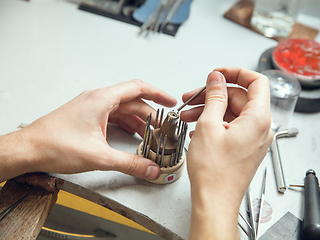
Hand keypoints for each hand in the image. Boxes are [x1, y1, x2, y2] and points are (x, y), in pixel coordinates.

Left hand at [0, 80, 175, 182]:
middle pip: (132, 101)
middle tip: (163, 126)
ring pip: (122, 108)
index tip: (170, 101)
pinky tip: (131, 134)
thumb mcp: (98, 156)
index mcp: (102, 100)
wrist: (29, 149)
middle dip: (150, 113)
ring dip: (138, 120)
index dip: (158, 94)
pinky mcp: (86, 116)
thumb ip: (129, 163)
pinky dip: (125, 123)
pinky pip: (112, 115)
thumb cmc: (55, 145)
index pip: (137, 88)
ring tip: (150, 133)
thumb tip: (150, 168)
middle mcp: (97, 99)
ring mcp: (91, 107)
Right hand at [183, 68, 272, 239]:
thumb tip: (217, 78)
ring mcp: (254, 140)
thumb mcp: (209, 125)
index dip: (236, 72)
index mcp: (258, 119)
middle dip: (214, 95)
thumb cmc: (214, 172)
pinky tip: (197, 128)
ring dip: (210, 110)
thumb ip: (214, 96)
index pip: (257, 81)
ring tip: (188, 115)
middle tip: (192, 97)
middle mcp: (261, 128)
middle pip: (240, 98)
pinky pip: (232, 127)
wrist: (214, 202)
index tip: (218, 74)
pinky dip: (215, 123)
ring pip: (233, 113)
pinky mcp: (245, 148)